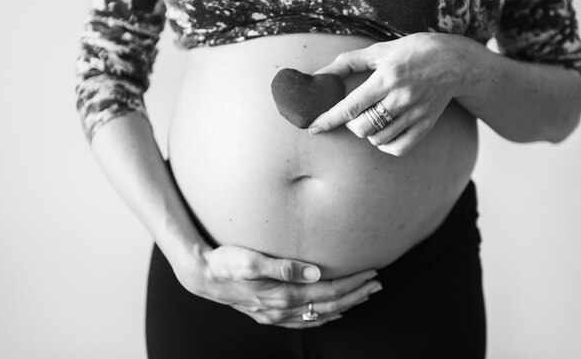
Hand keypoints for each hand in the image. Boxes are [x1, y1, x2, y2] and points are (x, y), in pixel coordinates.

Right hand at [172, 244, 381, 328]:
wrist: (202, 276)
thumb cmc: (226, 262)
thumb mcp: (251, 260)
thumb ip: (283, 267)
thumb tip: (315, 272)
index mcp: (282, 294)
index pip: (328, 291)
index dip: (352, 283)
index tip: (371, 273)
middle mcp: (282, 309)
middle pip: (329, 304)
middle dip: (356, 294)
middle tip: (378, 284)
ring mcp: (276, 315)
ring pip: (319, 314)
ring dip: (345, 305)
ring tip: (364, 296)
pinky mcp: (269, 314)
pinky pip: (304, 322)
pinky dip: (323, 318)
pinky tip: (333, 313)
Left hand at [308, 33, 478, 156]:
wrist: (455, 61)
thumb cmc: (413, 51)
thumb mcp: (380, 50)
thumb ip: (348, 62)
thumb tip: (319, 73)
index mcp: (387, 78)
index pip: (350, 106)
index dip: (328, 119)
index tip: (312, 127)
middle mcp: (401, 98)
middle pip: (362, 127)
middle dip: (350, 124)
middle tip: (354, 113)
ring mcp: (415, 114)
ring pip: (377, 138)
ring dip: (367, 133)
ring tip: (372, 118)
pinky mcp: (426, 125)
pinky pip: (398, 147)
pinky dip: (384, 144)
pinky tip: (383, 133)